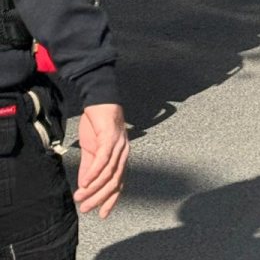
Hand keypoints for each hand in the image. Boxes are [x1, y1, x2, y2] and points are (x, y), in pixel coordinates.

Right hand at [74, 103, 128, 218]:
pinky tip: (84, 182)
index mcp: (121, 157)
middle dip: (99, 198)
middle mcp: (124, 152)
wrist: (98, 100)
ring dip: (93, 188)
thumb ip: (89, 168)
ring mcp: (119, 145)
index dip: (111, 200)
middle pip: (114, 182)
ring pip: (109, 173)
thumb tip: (84, 187)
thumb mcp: (91, 150)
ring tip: (79, 196)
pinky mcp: (111, 137)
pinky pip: (104, 159)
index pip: (119, 183)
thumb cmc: (97, 125)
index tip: (101, 215)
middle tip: (84, 208)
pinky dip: (94, 172)